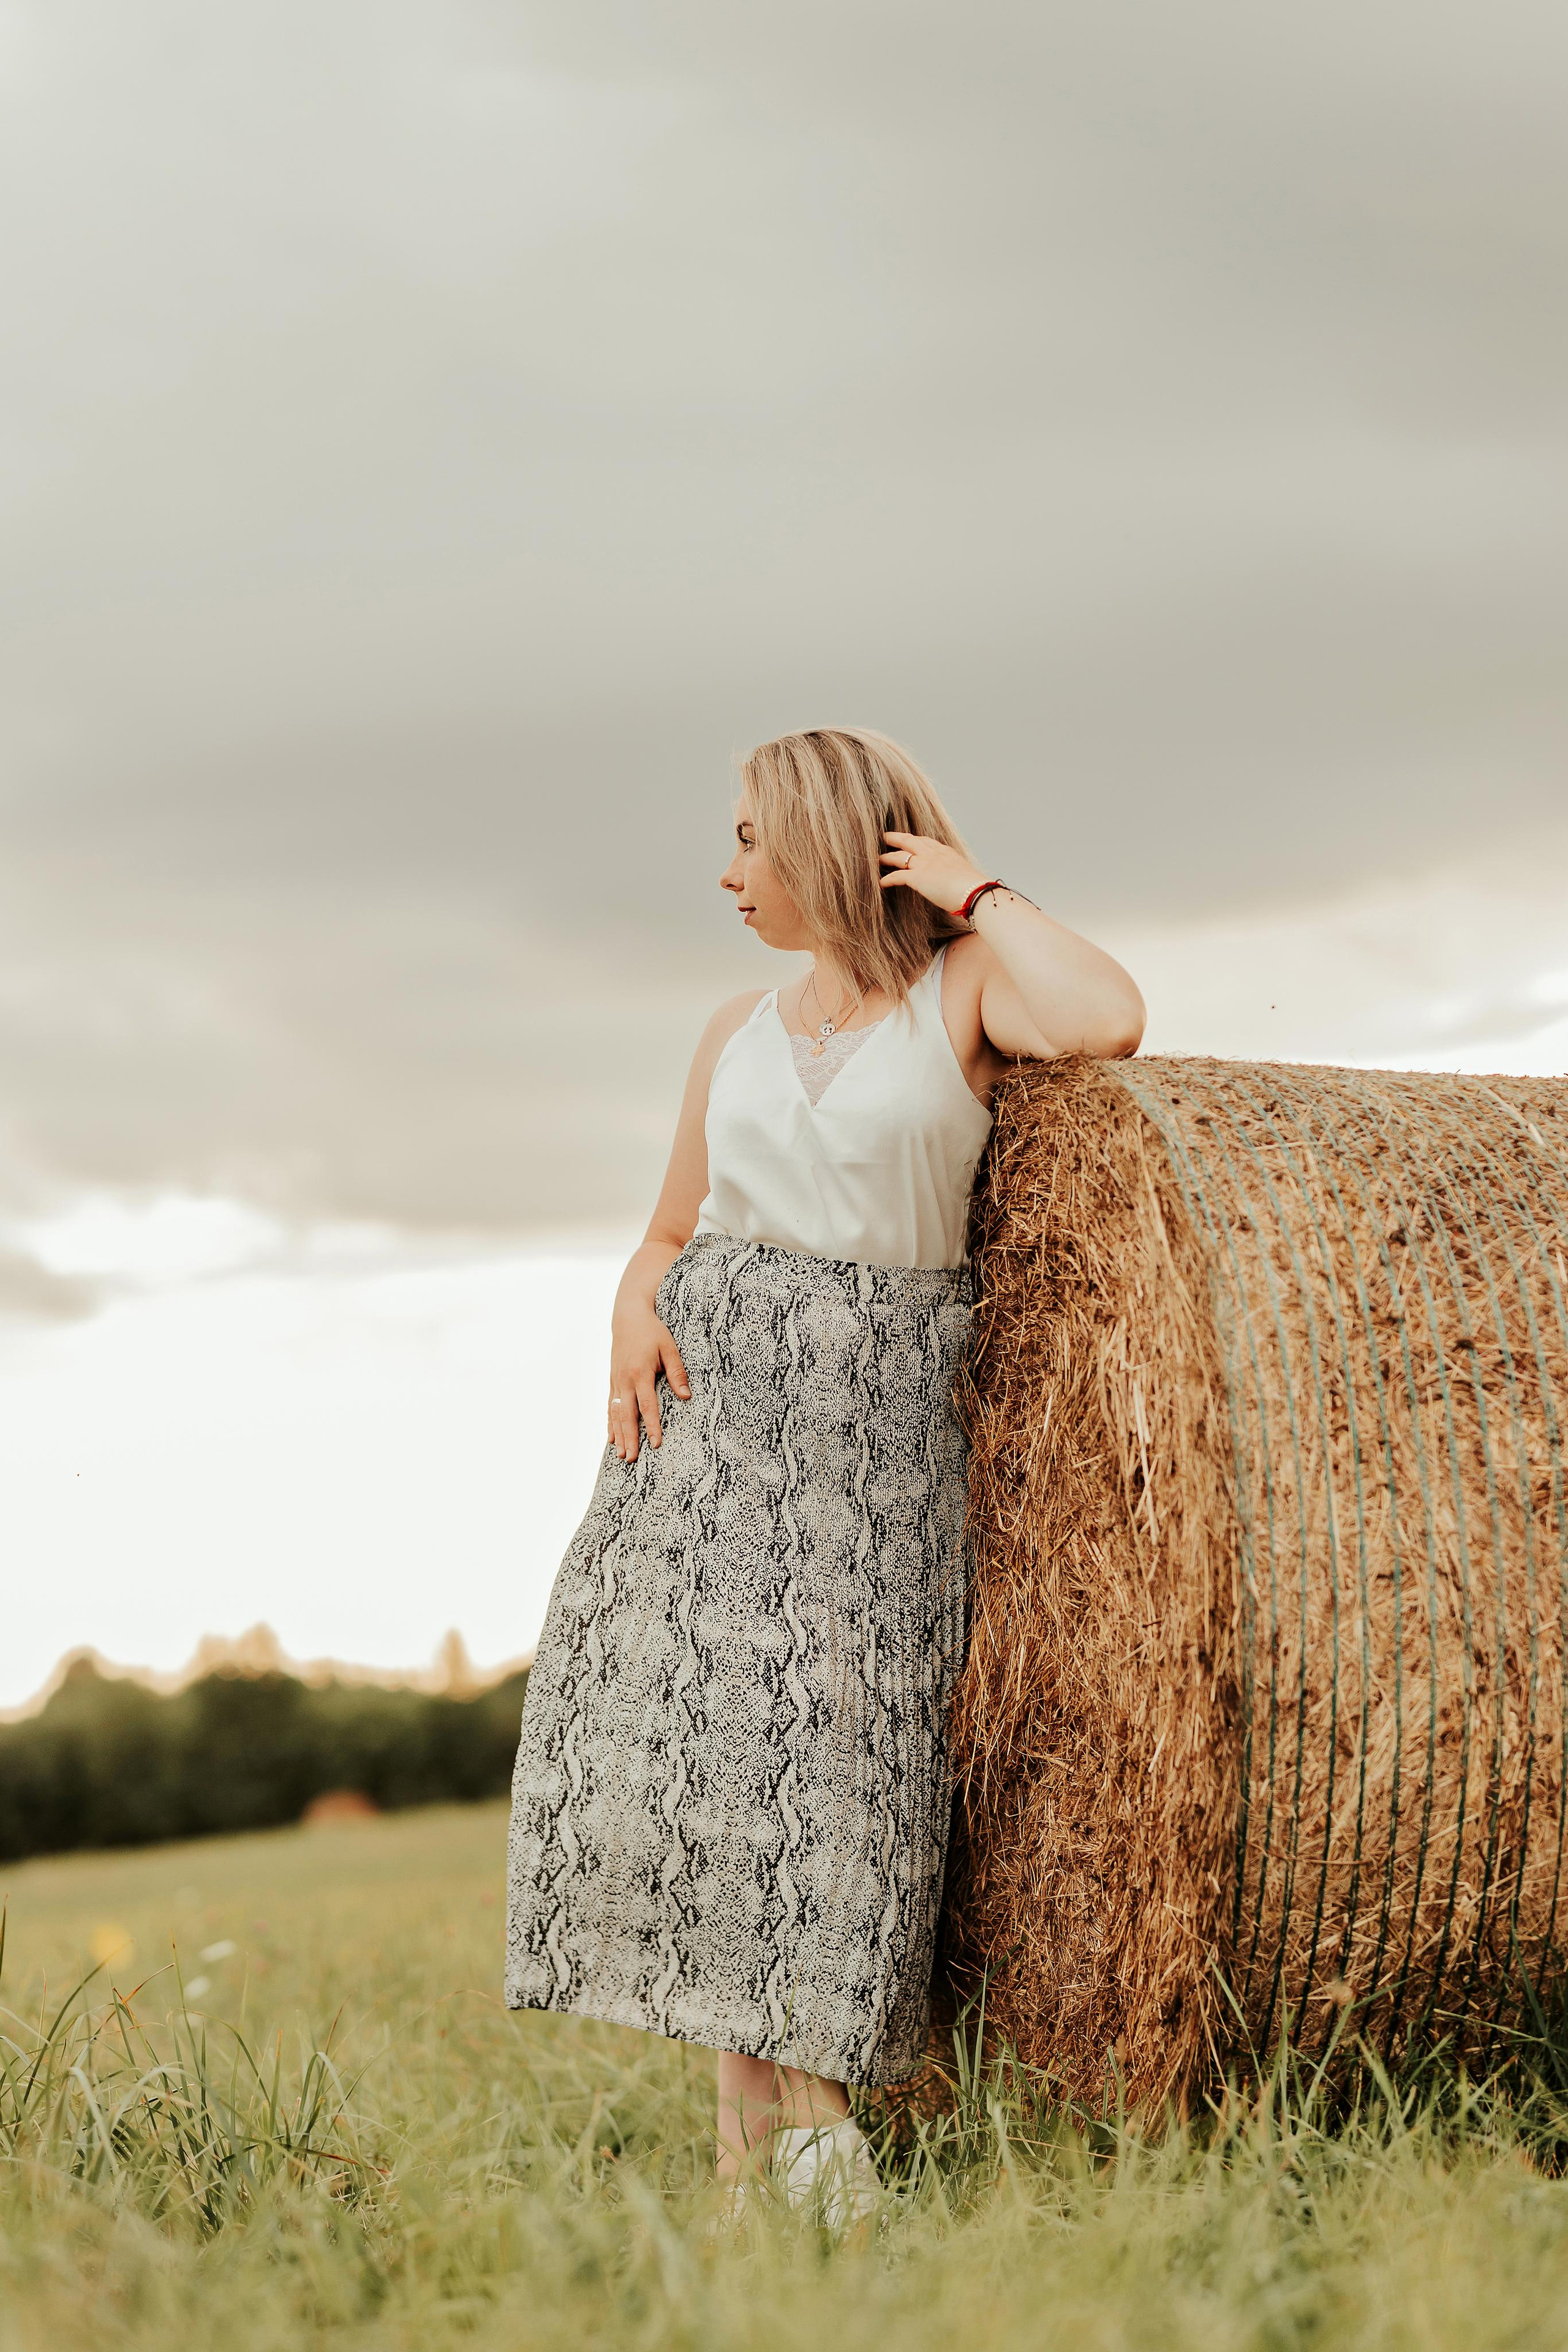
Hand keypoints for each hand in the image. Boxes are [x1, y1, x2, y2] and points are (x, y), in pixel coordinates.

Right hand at [608, 1301, 689, 1462]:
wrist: (628, 1317)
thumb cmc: (652, 1331)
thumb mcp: (669, 1348)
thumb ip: (676, 1372)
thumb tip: (686, 1396)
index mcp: (640, 1373)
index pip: (647, 1406)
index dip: (652, 1426)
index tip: (656, 1444)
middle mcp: (625, 1380)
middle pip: (626, 1415)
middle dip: (630, 1438)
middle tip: (631, 1459)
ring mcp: (616, 1381)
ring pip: (615, 1413)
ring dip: (618, 1435)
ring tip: (620, 1455)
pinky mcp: (612, 1380)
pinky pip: (610, 1406)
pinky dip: (610, 1423)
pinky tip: (611, 1437)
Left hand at [879, 832, 987, 916]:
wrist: (975, 892)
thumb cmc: (975, 889)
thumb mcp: (965, 876)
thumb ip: (956, 877)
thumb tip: (958, 886)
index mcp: (946, 852)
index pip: (927, 841)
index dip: (915, 840)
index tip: (908, 840)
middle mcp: (934, 854)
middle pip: (909, 841)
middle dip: (895, 838)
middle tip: (885, 837)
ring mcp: (925, 864)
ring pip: (899, 856)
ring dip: (887, 857)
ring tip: (877, 859)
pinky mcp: (918, 877)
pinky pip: (897, 876)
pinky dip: (887, 879)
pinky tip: (881, 883)